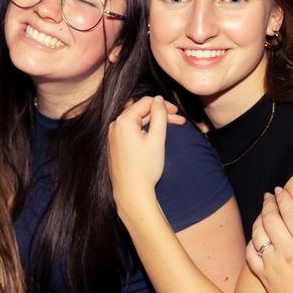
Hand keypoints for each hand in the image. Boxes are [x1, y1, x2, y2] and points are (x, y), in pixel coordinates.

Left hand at [107, 96, 184, 210]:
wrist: (131, 192)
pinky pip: (131, 131)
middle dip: (160, 114)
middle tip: (179, 121)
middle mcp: (114, 126)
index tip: (177, 113)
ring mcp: (113, 136)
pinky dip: (144, 130)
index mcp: (123, 121)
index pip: (146, 102)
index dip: (163, 105)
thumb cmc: (144, 168)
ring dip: (154, 122)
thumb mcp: (157, 139)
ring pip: (137, 121)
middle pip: (141, 111)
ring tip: (172, 127)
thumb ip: (159, 115)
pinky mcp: (115, 145)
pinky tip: (156, 135)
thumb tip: (159, 99)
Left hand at [247, 188, 292, 292]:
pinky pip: (250, 252)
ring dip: (259, 218)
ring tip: (263, 212)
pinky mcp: (263, 275)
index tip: (280, 190)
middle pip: (271, 218)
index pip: (291, 213)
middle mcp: (287, 252)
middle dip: (268, 203)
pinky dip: (252, 240)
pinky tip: (257, 236)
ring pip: (258, 233)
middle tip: (269, 196)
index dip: (283, 198)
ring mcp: (272, 264)